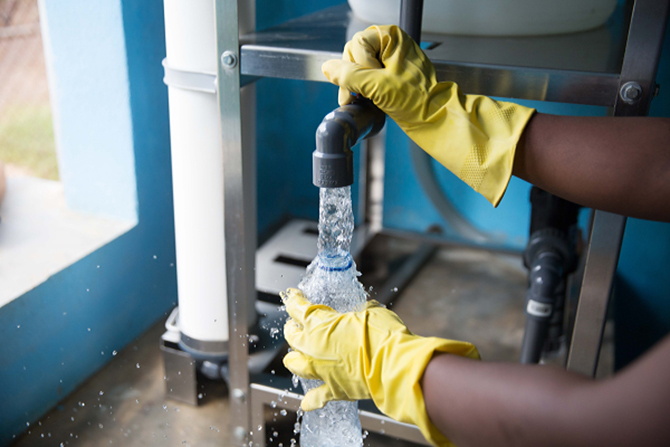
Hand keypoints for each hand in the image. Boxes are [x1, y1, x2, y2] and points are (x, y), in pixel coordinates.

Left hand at [282, 288, 478, 445]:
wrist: (394, 366)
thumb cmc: (383, 335)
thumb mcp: (372, 312)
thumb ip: (360, 312)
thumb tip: (362, 312)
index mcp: (319, 324)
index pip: (297, 308)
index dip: (294, 300)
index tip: (294, 296)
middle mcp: (313, 347)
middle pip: (292, 337)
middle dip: (292, 329)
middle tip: (294, 325)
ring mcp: (321, 370)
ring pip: (296, 365)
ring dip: (294, 359)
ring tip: (294, 356)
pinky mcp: (334, 389)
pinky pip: (316, 397)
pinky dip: (311, 399)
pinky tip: (307, 403)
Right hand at [322, 25, 534, 205]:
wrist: (434, 118)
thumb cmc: (416, 101)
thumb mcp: (378, 87)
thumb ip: (350, 76)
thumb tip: (328, 68)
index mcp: (392, 37)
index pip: (357, 45)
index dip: (357, 67)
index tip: (364, 87)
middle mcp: (390, 44)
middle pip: (353, 55)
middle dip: (353, 78)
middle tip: (360, 97)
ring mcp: (388, 59)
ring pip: (356, 68)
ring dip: (356, 86)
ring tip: (366, 100)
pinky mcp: (387, 75)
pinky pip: (364, 77)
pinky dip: (362, 90)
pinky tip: (369, 100)